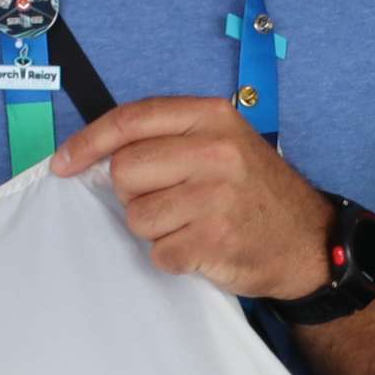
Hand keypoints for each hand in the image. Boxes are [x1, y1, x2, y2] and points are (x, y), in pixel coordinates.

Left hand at [45, 97, 330, 299]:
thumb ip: (169, 138)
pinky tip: (203, 248)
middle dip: (135, 194)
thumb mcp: (224, 142)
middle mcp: (216, 151)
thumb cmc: (255, 192)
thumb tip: (96, 155)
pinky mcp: (214, 241)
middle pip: (125, 172)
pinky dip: (174, 258)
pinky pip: (159, 253)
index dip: (88, 143)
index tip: (63, 163)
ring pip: (137, 217)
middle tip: (171, 201)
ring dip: (156, 229)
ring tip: (193, 224)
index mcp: (212, 117)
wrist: (310, 241)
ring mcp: (216, 198)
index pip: (130, 120)